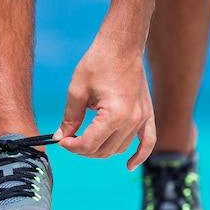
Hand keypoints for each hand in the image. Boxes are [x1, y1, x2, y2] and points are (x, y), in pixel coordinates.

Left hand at [53, 35, 155, 170]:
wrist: (122, 44)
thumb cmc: (99, 62)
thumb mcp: (77, 90)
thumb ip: (70, 118)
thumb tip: (61, 137)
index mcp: (114, 115)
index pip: (90, 144)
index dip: (72, 146)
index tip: (63, 140)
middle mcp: (131, 120)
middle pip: (104, 150)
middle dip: (84, 149)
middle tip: (70, 139)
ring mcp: (142, 118)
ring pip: (120, 148)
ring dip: (102, 149)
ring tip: (87, 141)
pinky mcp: (147, 113)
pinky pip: (148, 142)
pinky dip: (140, 156)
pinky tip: (129, 165)